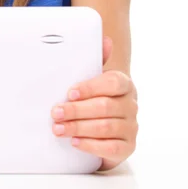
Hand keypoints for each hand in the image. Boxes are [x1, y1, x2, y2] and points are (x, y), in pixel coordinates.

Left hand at [50, 36, 138, 171]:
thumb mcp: (94, 79)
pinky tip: (75, 142)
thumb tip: (105, 40)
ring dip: (78, 128)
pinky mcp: (128, 147)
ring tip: (58, 128)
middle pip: (104, 107)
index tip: (69, 92)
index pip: (112, 83)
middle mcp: (132, 105)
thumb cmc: (97, 98)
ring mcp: (132, 127)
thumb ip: (96, 61)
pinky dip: (90, 145)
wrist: (109, 128)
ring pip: (105, 128)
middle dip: (76, 110)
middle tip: (56, 112)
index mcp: (125, 84)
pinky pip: (110, 148)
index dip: (90, 87)